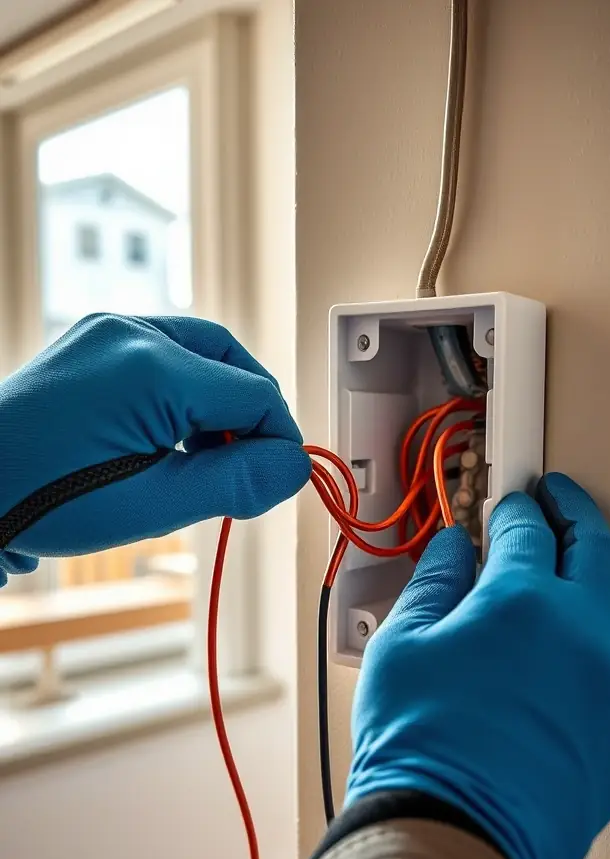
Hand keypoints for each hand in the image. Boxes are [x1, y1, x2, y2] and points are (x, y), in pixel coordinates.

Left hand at [0, 314, 309, 583]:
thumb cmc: (42, 500)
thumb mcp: (156, 503)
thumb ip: (238, 481)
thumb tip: (294, 467)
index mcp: (152, 367)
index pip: (256, 395)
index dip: (278, 442)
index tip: (273, 483)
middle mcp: (130, 333)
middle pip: (233, 362)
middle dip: (250, 418)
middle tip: (245, 470)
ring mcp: (105, 332)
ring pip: (200, 356)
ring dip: (217, 407)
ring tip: (202, 462)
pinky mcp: (91, 343)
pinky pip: (163, 356)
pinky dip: (183, 396)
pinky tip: (170, 440)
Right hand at [345, 472, 609, 858]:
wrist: (450, 837)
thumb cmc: (419, 747)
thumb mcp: (401, 647)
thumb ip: (432, 585)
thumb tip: (450, 551)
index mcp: (524, 602)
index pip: (526, 532)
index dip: (512, 509)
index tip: (506, 505)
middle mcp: (583, 636)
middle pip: (595, 550)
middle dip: (574, 514)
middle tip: (559, 499)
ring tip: (594, 569)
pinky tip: (598, 650)